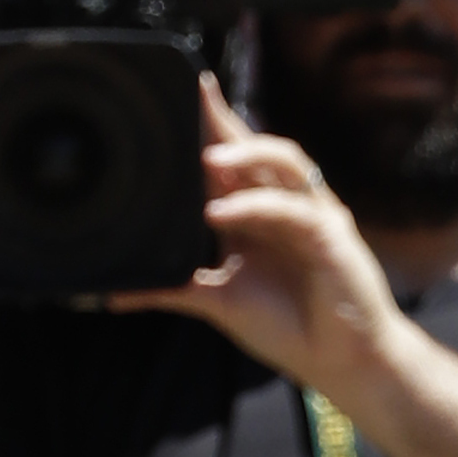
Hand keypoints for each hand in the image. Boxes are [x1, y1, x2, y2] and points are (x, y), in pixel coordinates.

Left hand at [109, 76, 419, 403]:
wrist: (344, 364)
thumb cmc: (289, 328)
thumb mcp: (217, 302)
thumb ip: (172, 289)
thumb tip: (113, 292)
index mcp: (256, 213)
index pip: (229, 159)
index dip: (208, 125)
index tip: (180, 94)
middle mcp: (283, 204)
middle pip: (254, 147)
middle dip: (224, 119)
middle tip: (195, 92)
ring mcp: (310, 214)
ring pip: (281, 161)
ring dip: (245, 153)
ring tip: (206, 156)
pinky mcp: (331, 236)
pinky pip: (291, 209)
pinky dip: (255, 207)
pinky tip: (222, 212)